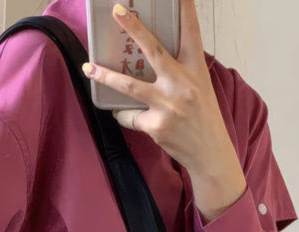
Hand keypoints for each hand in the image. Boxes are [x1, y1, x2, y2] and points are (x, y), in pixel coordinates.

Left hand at [81, 1, 246, 222]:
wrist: (210, 152)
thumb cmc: (202, 116)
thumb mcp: (199, 86)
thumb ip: (180, 69)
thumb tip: (151, 54)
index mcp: (195, 68)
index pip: (190, 30)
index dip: (183, 7)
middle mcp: (182, 83)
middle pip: (154, 50)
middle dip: (134, 27)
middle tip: (117, 10)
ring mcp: (167, 105)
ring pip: (129, 86)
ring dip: (105, 76)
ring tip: (89, 68)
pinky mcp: (155, 125)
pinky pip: (129, 116)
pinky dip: (126, 115)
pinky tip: (131, 117)